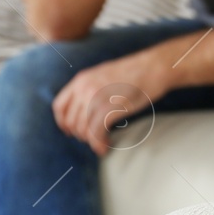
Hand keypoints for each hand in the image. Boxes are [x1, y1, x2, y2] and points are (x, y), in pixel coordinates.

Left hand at [51, 50, 169, 156]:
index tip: (70, 131)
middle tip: (93, 138)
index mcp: (81, 79)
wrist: (154, 67)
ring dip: (90, 141)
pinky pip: (96, 133)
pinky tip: (104, 147)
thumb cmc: (135, 72)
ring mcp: (96, 99)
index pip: (59, 106)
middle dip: (80, 134)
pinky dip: (99, 144)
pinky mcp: (110, 109)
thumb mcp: (104, 74)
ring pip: (82, 129)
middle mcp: (84, 89)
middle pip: (71, 121)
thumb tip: (83, 106)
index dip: (62, 122)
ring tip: (101, 144)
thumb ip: (90, 87)